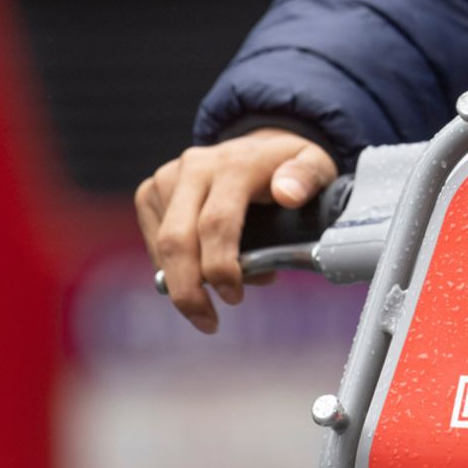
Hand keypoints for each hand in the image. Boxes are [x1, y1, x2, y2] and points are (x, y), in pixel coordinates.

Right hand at [135, 128, 336, 332]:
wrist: (260, 146)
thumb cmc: (290, 168)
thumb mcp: (315, 166)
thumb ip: (305, 178)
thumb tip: (287, 194)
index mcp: (235, 164)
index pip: (217, 223)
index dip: (222, 267)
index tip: (234, 298)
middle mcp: (195, 167)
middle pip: (177, 239)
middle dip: (188, 290)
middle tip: (208, 322)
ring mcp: (169, 177)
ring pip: (162, 244)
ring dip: (183, 282)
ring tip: (212, 302)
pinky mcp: (151, 190)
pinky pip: (153, 241)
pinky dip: (173, 268)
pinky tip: (200, 275)